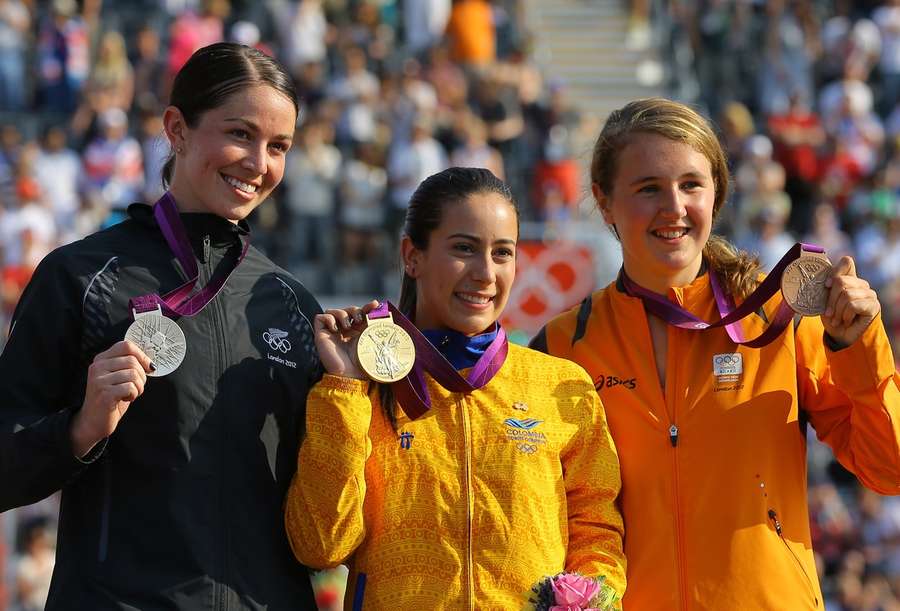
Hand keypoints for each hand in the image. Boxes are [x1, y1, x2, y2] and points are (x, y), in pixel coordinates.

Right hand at [70, 340, 153, 457]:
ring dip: (138, 387)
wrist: (93, 421)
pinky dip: (134, 394)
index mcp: (102, 359)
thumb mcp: (119, 377)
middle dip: (141, 376)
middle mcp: (97, 366)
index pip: (126, 345)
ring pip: (133, 374)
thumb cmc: (111, 398)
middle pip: (133, 361)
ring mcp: (99, 380)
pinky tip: (125, 399)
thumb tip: (150, 360)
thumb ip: (129, 365)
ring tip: (129, 394)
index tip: (147, 367)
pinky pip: (130, 387)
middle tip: (135, 387)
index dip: (142, 355)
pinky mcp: (104, 393)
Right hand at [314, 300, 379, 379]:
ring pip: (333, 311)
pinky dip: (328, 318)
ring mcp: (332, 332)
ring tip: (347, 327)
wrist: (350, 374)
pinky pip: (320, 317)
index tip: (374, 305)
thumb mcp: (370, 338)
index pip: (359, 313)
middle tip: (359, 319)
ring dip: (342, 314)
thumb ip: (373, 322)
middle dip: (354, 310)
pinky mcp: (321, 335)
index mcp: (356, 332)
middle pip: (347, 310)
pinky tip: (335, 330)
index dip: (366, 307)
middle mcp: (343, 331)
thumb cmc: (362, 361)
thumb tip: (379, 304)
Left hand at [822, 256, 880, 346]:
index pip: (846, 262)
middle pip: (840, 281)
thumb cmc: (832, 318)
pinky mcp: (873, 305)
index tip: (825, 285)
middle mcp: (861, 284)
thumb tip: (818, 276)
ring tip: (836, 319)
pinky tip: (846, 321)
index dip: (834, 270)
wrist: (841, 337)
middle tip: (828, 313)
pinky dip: (845, 315)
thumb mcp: (824, 301)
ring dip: (837, 310)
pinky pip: (852, 305)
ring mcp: (869, 294)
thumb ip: (826, 288)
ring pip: (846, 294)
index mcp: (849, 279)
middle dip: (830, 300)